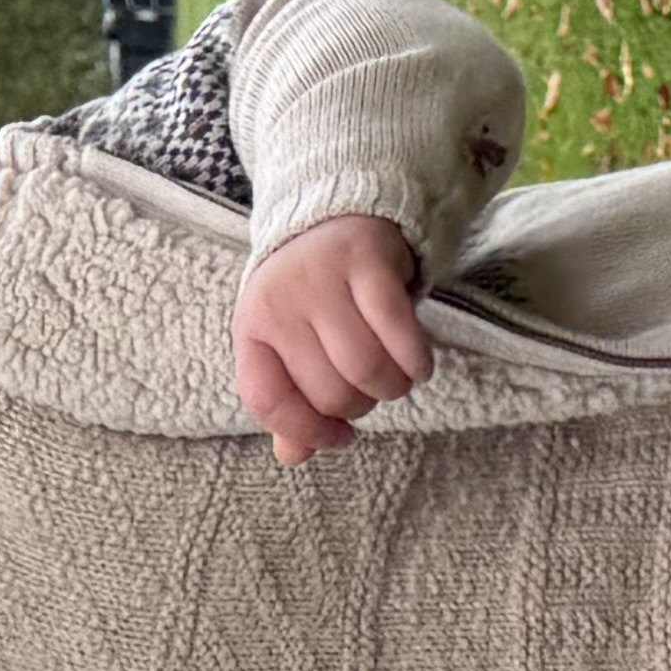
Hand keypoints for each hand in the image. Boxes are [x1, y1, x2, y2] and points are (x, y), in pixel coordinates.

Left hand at [231, 215, 431, 460]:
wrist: (334, 215)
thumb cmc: (311, 295)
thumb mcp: (287, 343)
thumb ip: (290, 401)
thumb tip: (293, 456)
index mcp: (252, 328)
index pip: (267, 400)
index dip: (308, 431)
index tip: (340, 437)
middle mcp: (280, 303)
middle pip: (329, 393)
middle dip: (362, 405)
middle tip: (372, 389)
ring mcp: (323, 281)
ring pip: (366, 369)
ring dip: (393, 387)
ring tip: (397, 377)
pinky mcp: (367, 264)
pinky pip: (399, 333)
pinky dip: (416, 361)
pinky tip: (419, 364)